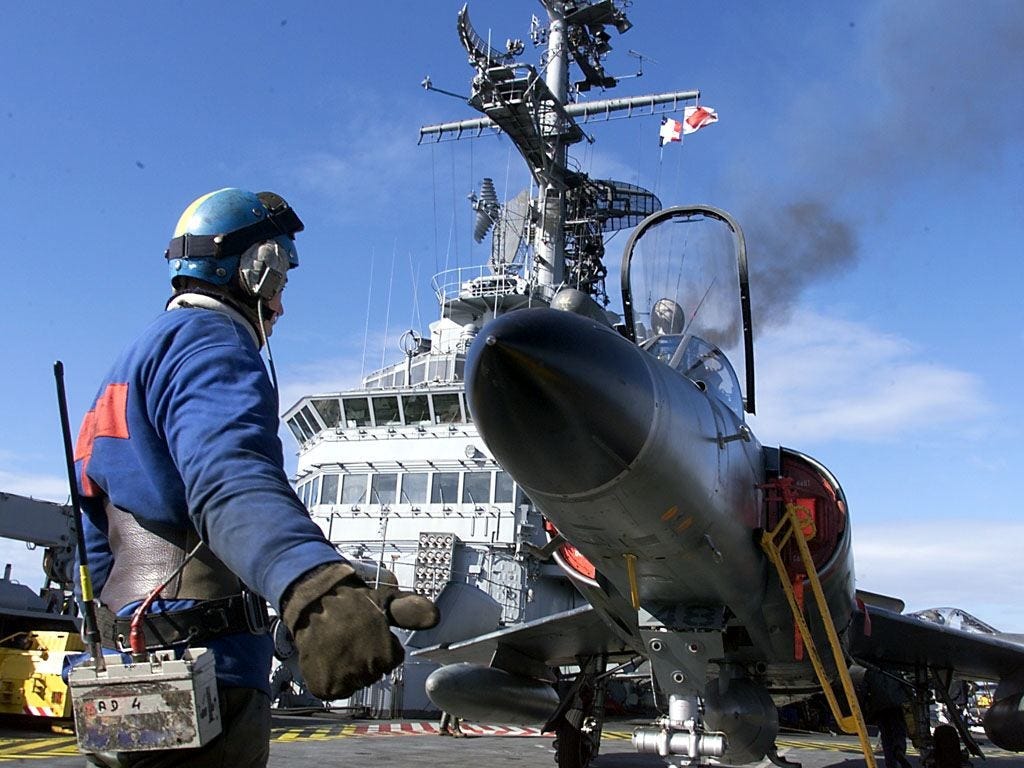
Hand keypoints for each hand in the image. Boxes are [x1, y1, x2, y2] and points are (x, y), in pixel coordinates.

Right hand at [281, 563, 439, 699]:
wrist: (313, 603)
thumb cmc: (352, 603)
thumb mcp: (386, 602)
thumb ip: (411, 612)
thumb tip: (436, 617)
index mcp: (386, 653)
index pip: (391, 661)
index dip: (381, 645)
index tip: (368, 631)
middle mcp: (367, 670)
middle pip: (373, 674)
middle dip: (365, 659)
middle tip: (351, 638)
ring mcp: (345, 680)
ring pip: (355, 683)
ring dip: (348, 669)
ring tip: (338, 647)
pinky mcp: (325, 687)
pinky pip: (334, 691)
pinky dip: (330, 679)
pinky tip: (328, 659)